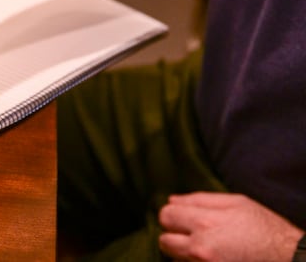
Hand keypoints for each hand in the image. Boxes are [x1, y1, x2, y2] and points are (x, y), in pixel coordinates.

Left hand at [158, 192, 302, 261]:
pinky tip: (211, 260)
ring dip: (183, 255)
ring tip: (207, 252)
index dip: (175, 216)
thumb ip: (201, 200)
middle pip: (164, 240)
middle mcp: (200, 248)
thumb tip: (172, 199)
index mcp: (205, 223)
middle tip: (193, 237)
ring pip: (174, 260)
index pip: (166, 215)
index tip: (185, 219)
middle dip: (174, 237)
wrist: (290, 260)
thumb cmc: (266, 230)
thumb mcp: (238, 204)